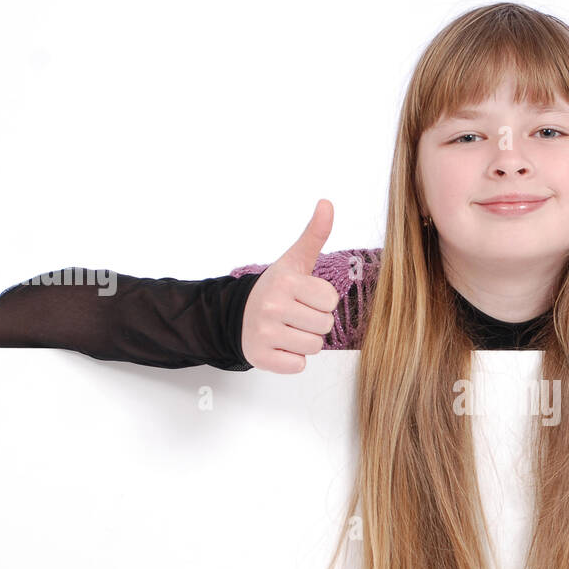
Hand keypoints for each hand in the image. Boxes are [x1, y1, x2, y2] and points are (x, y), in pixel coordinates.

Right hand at [240, 199, 341, 373]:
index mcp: (286, 281)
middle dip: (315, 322)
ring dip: (305, 341)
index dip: (321, 301)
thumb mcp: (295, 260)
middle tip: (296, 315)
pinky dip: (292, 359)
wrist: (238, 314)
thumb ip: (314, 234)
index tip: (304, 297)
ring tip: (288, 329)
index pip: (330, 300)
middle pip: (324, 326)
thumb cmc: (276, 289)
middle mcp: (272, 306)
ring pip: (313, 347)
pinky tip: (280, 345)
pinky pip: (298, 365)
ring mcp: (264, 333)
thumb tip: (327, 203)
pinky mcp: (260, 357)